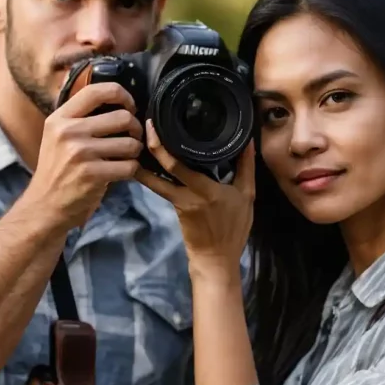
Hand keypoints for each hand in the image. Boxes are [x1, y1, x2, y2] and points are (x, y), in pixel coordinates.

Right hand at [28, 82, 143, 228]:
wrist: (44, 206)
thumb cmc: (56, 172)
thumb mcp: (56, 137)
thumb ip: (78, 119)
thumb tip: (114, 103)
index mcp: (60, 118)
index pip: (96, 91)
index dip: (121, 94)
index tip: (129, 105)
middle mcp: (68, 132)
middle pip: (122, 117)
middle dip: (135, 128)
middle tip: (133, 137)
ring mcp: (80, 153)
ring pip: (130, 144)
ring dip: (135, 151)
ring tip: (128, 157)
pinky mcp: (92, 174)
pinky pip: (129, 166)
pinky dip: (132, 170)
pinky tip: (123, 172)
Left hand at [135, 120, 255, 278]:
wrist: (216, 258)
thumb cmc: (234, 227)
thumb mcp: (246, 196)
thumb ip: (246, 167)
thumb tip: (247, 140)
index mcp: (205, 189)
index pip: (177, 164)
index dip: (162, 145)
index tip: (155, 126)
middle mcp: (187, 194)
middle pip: (163, 168)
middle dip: (151, 146)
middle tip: (145, 125)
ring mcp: (177, 202)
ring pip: (156, 180)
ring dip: (145, 163)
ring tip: (138, 142)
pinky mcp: (174, 208)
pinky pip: (162, 187)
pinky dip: (155, 174)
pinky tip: (154, 160)